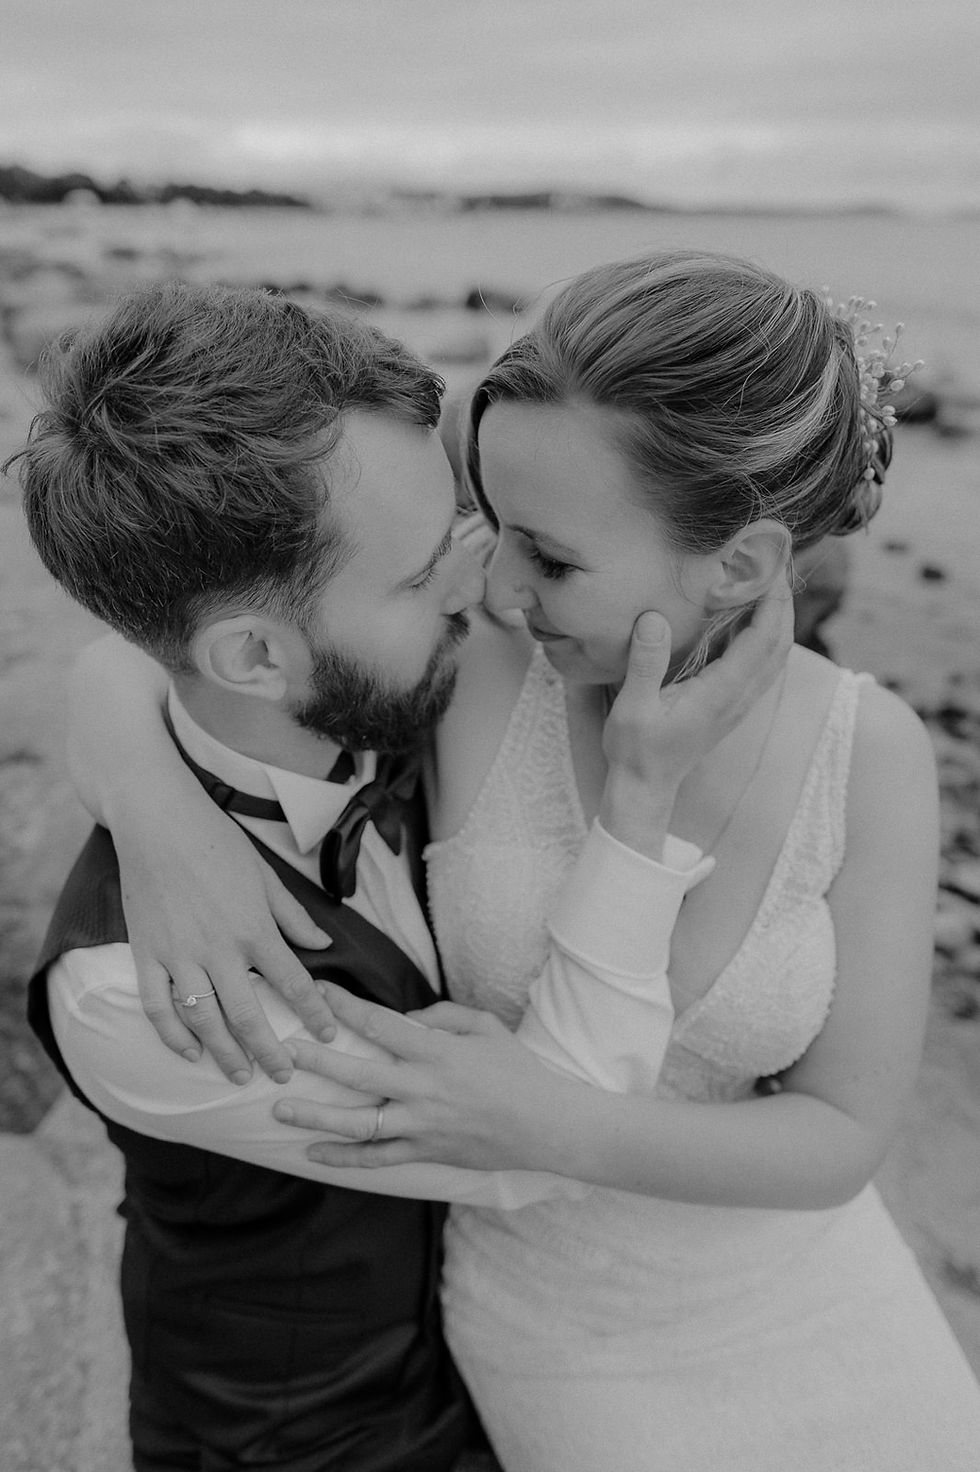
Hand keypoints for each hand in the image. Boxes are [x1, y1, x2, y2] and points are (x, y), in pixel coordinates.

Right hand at [116, 797, 335, 1084]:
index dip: (314, 1014)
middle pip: (249, 1015)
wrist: (158, 820)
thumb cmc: (218, 842)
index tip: (328, 1034)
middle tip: (282, 1076)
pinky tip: (189, 1053)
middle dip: (269, 1052)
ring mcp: (178, 953)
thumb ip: (293, 916)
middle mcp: (218, 948)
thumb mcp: (266, 875)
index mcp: (255, 927)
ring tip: (239, 1076)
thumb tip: (324, 944)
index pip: (293, 982)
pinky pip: (157, 1005)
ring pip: (204, 1019)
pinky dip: (171, 1035)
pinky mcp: (146, 952)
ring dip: (223, 1054)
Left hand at [273, 984, 563, 1170]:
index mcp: (437, 1052)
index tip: (317, 993)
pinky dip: (343, 1158)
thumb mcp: (484, 1026)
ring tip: (281, 1108)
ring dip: (316, 1116)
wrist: (545, 1124)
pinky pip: (377, 1159)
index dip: (345, 1008)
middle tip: (282, 1051)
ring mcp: (421, 1125)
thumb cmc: (516, 1069)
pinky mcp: (425, 1153)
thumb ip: (441, 1015)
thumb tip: (404, 1019)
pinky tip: (313, 1152)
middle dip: (316, 1061)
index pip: (380, 1025)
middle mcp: (423, 1088)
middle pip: (358, 1074)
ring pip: (358, 1123)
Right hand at [600, 586, 792, 850]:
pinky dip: (768, 637)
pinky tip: (753, 620)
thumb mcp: (632, 707)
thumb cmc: (635, 749)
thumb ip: (645, 663)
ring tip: (770, 585)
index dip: (773, 602)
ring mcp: (739, 704)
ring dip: (780, 619)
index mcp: (720, 693)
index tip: (772, 569)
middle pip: (779, 645)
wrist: (646, 787)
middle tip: (775, 566)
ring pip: (775, 656)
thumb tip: (653, 617)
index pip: (761, 640)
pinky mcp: (732, 706)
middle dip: (784, 603)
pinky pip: (763, 666)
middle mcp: (738, 698)